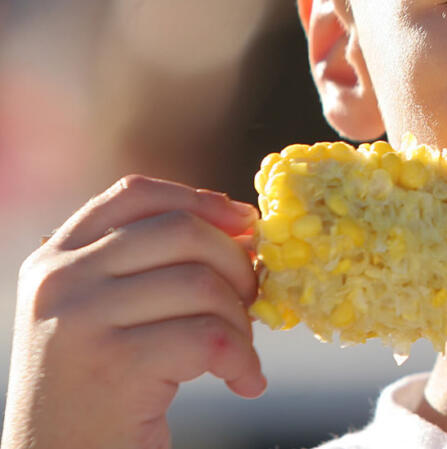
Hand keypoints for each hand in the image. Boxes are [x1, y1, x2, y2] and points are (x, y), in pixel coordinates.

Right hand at [2, 176, 265, 448]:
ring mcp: (81, 320)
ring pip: (203, 284)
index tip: (245, 225)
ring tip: (238, 355)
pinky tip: (244, 382)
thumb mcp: (105, 312)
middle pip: (183, 231)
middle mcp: (60, 280)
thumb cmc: (96, 390)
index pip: (136, 194)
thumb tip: (243, 223)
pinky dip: (243, 361)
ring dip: (240, 322)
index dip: (202, 201)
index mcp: (56, 258)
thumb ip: (150, 264)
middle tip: (252, 303)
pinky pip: (211, 338)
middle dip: (236, 264)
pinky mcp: (114, 365)